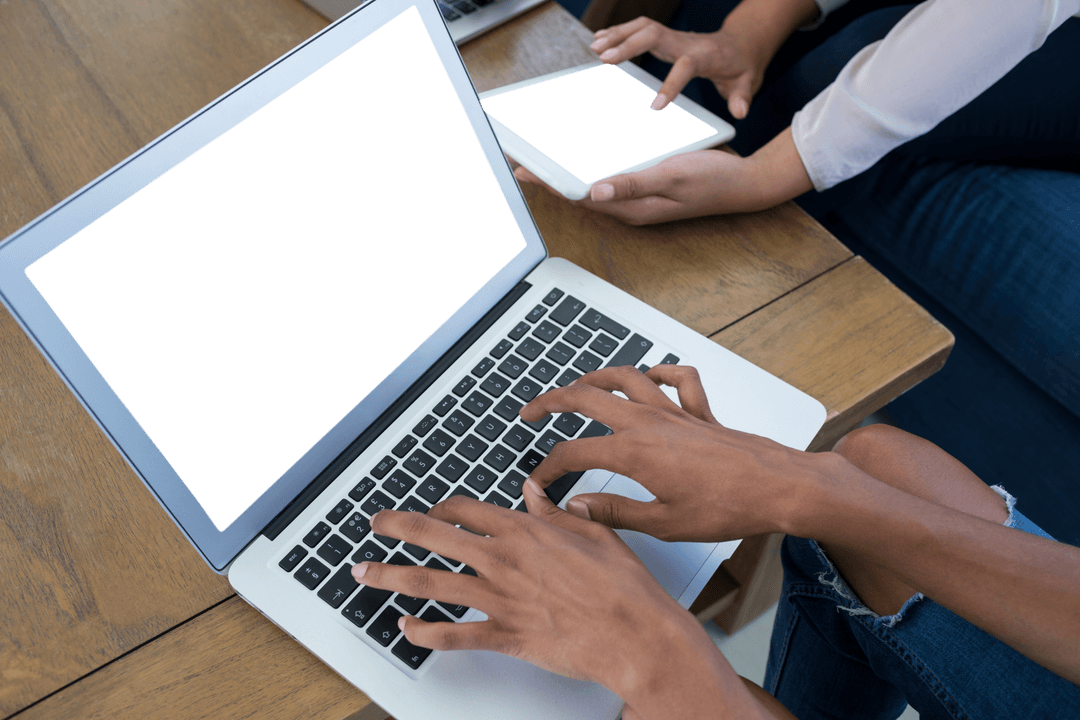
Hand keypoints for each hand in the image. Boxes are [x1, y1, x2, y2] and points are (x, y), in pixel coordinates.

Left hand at [351, 488, 749, 716]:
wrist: (638, 635)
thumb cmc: (624, 586)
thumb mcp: (594, 532)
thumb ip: (555, 511)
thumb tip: (533, 489)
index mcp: (525, 531)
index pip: (466, 509)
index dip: (442, 506)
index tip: (432, 508)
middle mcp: (504, 561)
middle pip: (435, 537)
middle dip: (398, 528)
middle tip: (376, 524)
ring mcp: (500, 599)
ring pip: (431, 583)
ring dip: (392, 576)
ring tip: (365, 573)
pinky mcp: (505, 636)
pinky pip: (452, 635)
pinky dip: (424, 632)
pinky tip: (406, 626)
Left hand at [516, 149, 757, 224]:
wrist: (745, 184)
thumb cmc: (712, 179)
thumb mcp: (672, 175)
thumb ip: (634, 183)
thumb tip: (594, 191)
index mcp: (632, 208)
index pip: (579, 195)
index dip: (549, 182)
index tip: (523, 170)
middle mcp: (630, 208)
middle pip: (579, 193)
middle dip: (550, 179)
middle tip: (521, 164)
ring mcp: (638, 201)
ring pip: (591, 188)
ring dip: (566, 176)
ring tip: (541, 163)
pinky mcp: (646, 190)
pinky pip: (609, 181)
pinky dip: (589, 170)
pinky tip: (581, 160)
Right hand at [520, 365, 824, 542]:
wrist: (779, 487)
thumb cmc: (728, 507)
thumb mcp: (663, 524)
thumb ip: (614, 513)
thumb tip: (575, 509)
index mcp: (633, 452)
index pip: (573, 453)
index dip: (547, 469)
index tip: (537, 485)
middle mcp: (648, 422)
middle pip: (586, 396)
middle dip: (551, 400)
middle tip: (531, 411)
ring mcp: (674, 412)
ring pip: (625, 377)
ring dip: (594, 377)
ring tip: (577, 385)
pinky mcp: (699, 412)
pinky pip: (678, 378)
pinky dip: (662, 372)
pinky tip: (652, 376)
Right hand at [590, 16, 765, 116]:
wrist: (739, 44)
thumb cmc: (740, 67)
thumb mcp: (747, 83)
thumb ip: (743, 97)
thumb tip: (740, 112)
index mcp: (706, 55)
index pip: (686, 67)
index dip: (671, 85)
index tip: (655, 106)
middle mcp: (686, 41)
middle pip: (655, 36)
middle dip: (628, 45)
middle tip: (603, 57)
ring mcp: (674, 36)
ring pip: (643, 27)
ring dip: (618, 34)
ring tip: (594, 46)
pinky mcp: (665, 36)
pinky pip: (640, 29)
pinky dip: (619, 32)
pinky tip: (600, 38)